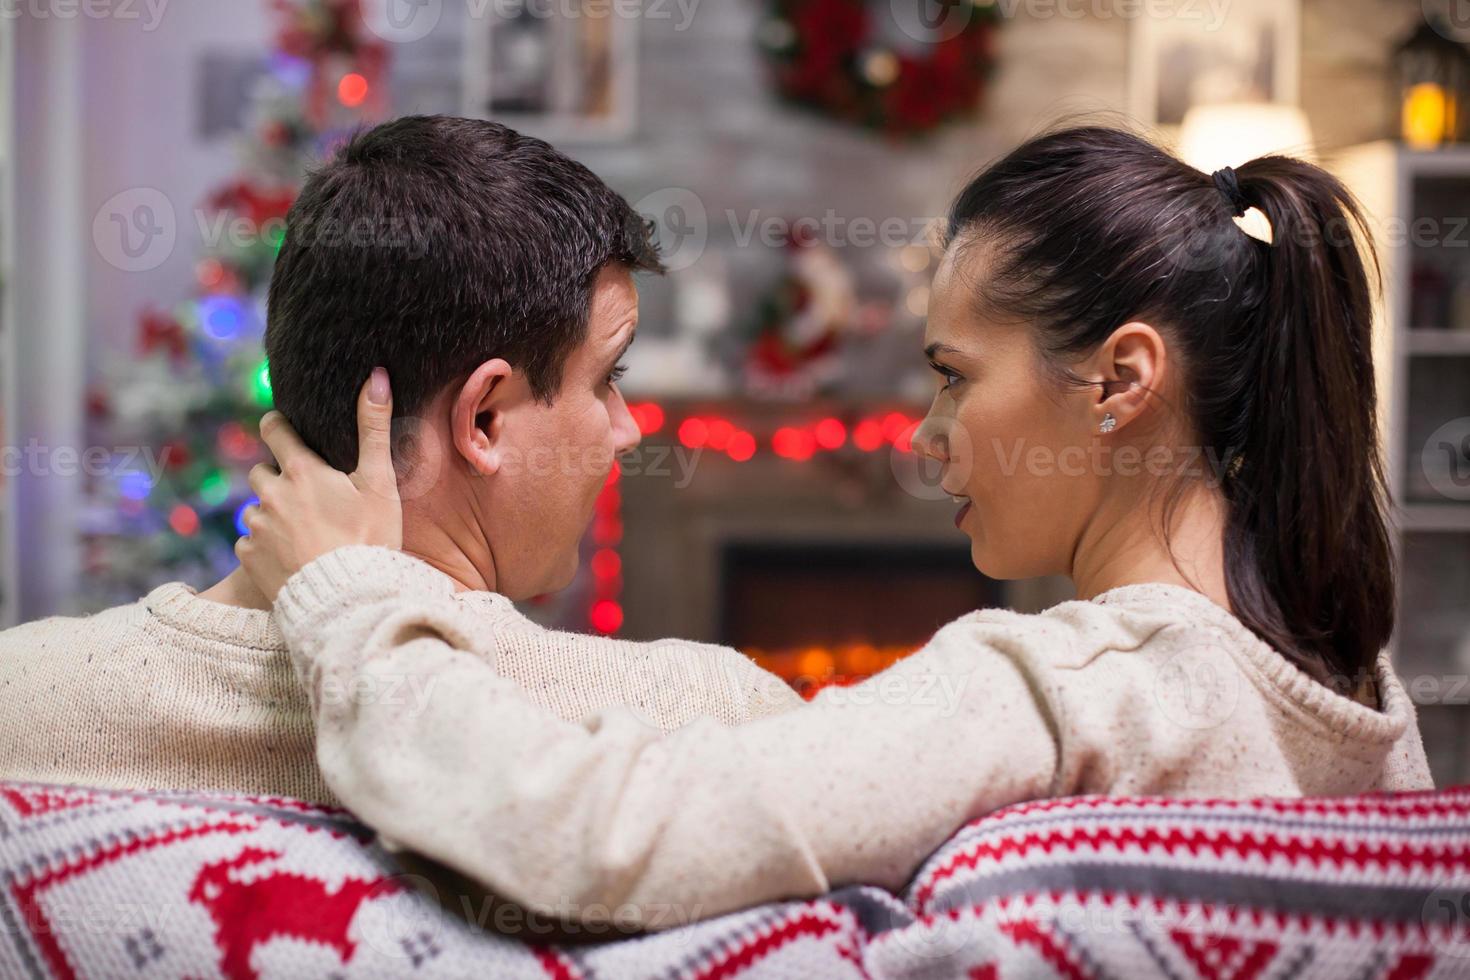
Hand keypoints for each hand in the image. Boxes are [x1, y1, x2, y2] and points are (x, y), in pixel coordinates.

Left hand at [236, 368, 402, 599]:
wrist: (350, 599)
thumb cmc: (370, 537)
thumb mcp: (379, 481)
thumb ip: (374, 427)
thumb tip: (377, 376)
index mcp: (300, 470)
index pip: (273, 429)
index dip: (277, 426)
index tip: (283, 430)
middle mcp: (270, 494)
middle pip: (261, 472)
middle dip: (279, 480)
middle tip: (309, 499)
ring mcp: (256, 527)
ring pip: (257, 510)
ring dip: (274, 516)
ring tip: (305, 535)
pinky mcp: (248, 558)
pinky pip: (250, 544)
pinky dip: (266, 548)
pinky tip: (292, 559)